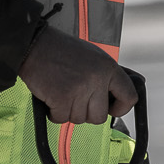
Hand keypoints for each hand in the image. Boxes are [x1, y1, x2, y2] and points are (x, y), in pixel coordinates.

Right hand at [19, 28, 136, 124]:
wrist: (34, 44)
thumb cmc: (62, 51)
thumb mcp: (93, 56)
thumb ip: (107, 76)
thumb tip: (126, 91)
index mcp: (108, 68)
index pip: (129, 97)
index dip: (120, 109)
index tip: (111, 109)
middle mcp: (97, 79)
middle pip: (99, 117)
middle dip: (86, 113)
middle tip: (75, 99)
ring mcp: (80, 89)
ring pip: (79, 119)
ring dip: (68, 111)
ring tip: (61, 91)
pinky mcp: (62, 98)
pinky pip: (61, 119)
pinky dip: (53, 112)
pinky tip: (51, 96)